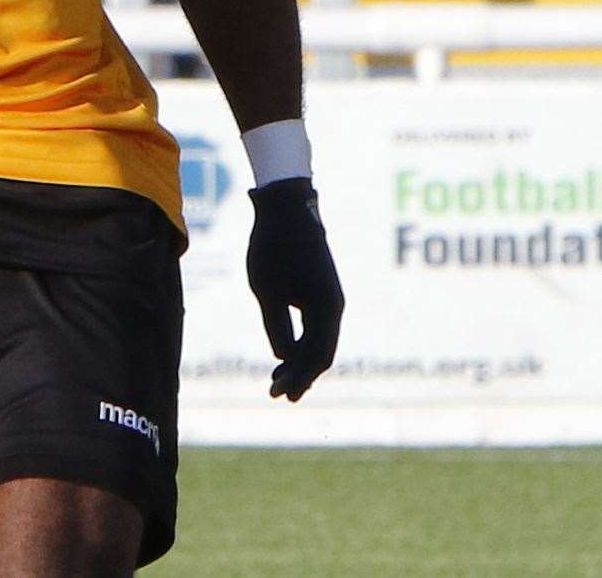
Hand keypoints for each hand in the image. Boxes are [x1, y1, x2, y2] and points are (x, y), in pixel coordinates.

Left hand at [246, 177, 342, 401]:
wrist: (286, 208)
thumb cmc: (273, 246)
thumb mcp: (267, 290)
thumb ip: (276, 325)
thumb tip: (283, 357)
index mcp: (326, 309)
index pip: (316, 356)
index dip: (298, 378)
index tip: (278, 394)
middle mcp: (334, 307)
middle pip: (321, 353)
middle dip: (301, 375)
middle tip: (277, 394)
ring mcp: (330, 299)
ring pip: (320, 341)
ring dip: (301, 362)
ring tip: (278, 380)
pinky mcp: (321, 291)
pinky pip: (316, 327)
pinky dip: (302, 343)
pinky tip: (285, 353)